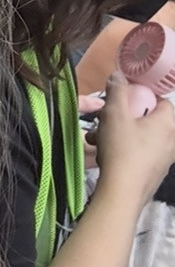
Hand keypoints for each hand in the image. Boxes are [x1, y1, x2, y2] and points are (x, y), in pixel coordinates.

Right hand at [93, 72, 174, 208]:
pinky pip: (141, 154)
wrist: (122, 192)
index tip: (125, 97)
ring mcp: (164, 160)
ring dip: (121, 133)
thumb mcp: (114, 113)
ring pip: (143, 138)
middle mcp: (171, 141)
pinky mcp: (154, 174)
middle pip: (151, 120)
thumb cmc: (122, 148)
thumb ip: (117, 90)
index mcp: (167, 124)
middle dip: (127, 116)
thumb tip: (119, 74)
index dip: (145, 96)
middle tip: (107, 117)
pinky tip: (105, 153)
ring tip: (98, 136)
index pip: (163, 101)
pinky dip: (125, 149)